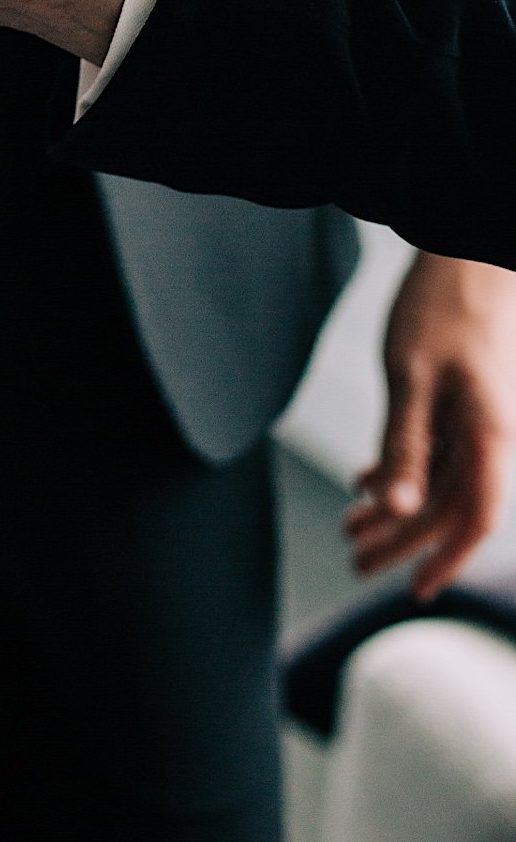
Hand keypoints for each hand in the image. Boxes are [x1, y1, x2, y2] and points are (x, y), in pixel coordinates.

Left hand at [345, 252, 515, 596]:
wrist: (465, 252)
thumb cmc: (441, 305)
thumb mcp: (410, 375)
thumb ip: (405, 443)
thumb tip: (397, 507)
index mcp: (489, 435)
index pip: (474, 516)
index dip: (447, 557)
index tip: (416, 589)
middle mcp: (490, 435)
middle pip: (446, 504)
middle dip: (401, 538)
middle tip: (355, 562)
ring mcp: (477, 419)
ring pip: (437, 481)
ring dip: (395, 506)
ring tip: (351, 527)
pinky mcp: (462, 402)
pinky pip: (435, 453)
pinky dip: (401, 470)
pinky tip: (365, 481)